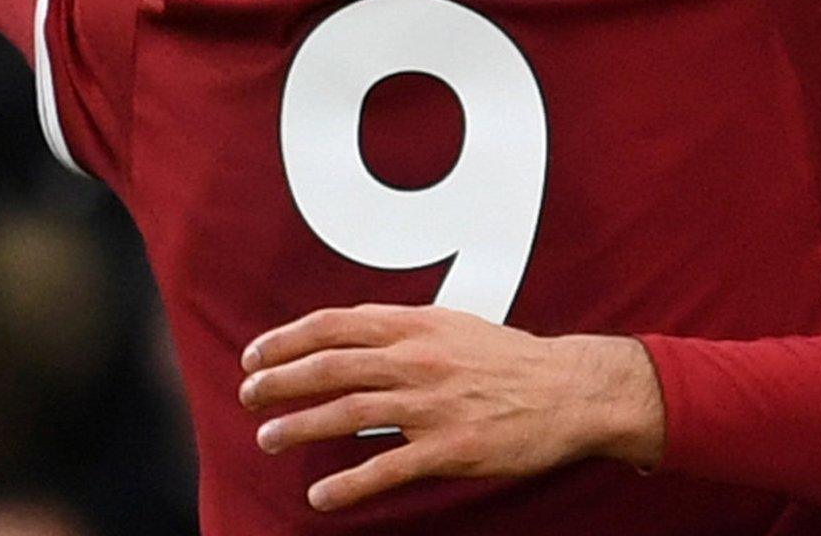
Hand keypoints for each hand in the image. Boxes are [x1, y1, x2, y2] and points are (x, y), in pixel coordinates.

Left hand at [240, 305, 664, 511]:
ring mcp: (434, 404)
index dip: (287, 339)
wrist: (572, 390)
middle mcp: (420, 359)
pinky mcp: (451, 447)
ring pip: (348, 412)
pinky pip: (387, 468)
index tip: (255, 355)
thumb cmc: (512, 359)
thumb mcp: (456, 326)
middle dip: (279, 380)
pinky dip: (348, 484)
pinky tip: (320, 496)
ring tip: (266, 438)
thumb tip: (350, 336)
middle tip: (248, 396)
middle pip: (331, 365)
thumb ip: (405, 331)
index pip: (336, 324)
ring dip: (299, 426)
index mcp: (420, 325)